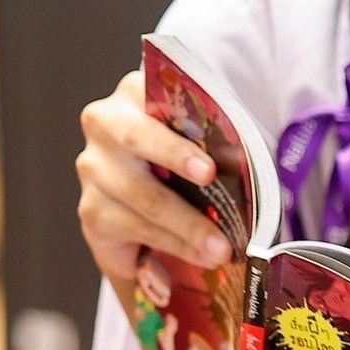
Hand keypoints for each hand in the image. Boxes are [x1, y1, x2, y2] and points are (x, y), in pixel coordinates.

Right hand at [76, 69, 231, 282]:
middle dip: (176, 156)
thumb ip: (217, 137)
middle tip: (210, 176)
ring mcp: (94, 168)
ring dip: (188, 224)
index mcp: (135, 94)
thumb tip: (258, 162)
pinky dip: (175, 243)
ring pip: (144, 195)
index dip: (180, 114)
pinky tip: (201, 255)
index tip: (206, 148)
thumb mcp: (202, 141)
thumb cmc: (185, 162)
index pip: (155, 93)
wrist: (145, 208)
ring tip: (221, 246)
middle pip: (138, 137)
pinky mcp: (92, 210)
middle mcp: (105, 124)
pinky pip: (137, 227)